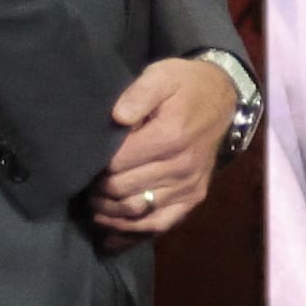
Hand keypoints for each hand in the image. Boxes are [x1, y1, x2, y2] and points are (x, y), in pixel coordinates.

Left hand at [87, 57, 236, 248]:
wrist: (222, 98)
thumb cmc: (185, 86)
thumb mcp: (161, 75)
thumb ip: (138, 93)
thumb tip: (117, 117)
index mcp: (171, 136)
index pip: (117, 164)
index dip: (94, 166)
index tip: (84, 162)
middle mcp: (182, 166)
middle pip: (122, 190)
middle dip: (96, 190)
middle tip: (83, 183)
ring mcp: (189, 186)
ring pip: (136, 211)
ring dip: (108, 212)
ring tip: (93, 202)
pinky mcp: (193, 198)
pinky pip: (159, 224)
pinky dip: (132, 231)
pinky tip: (111, 229)